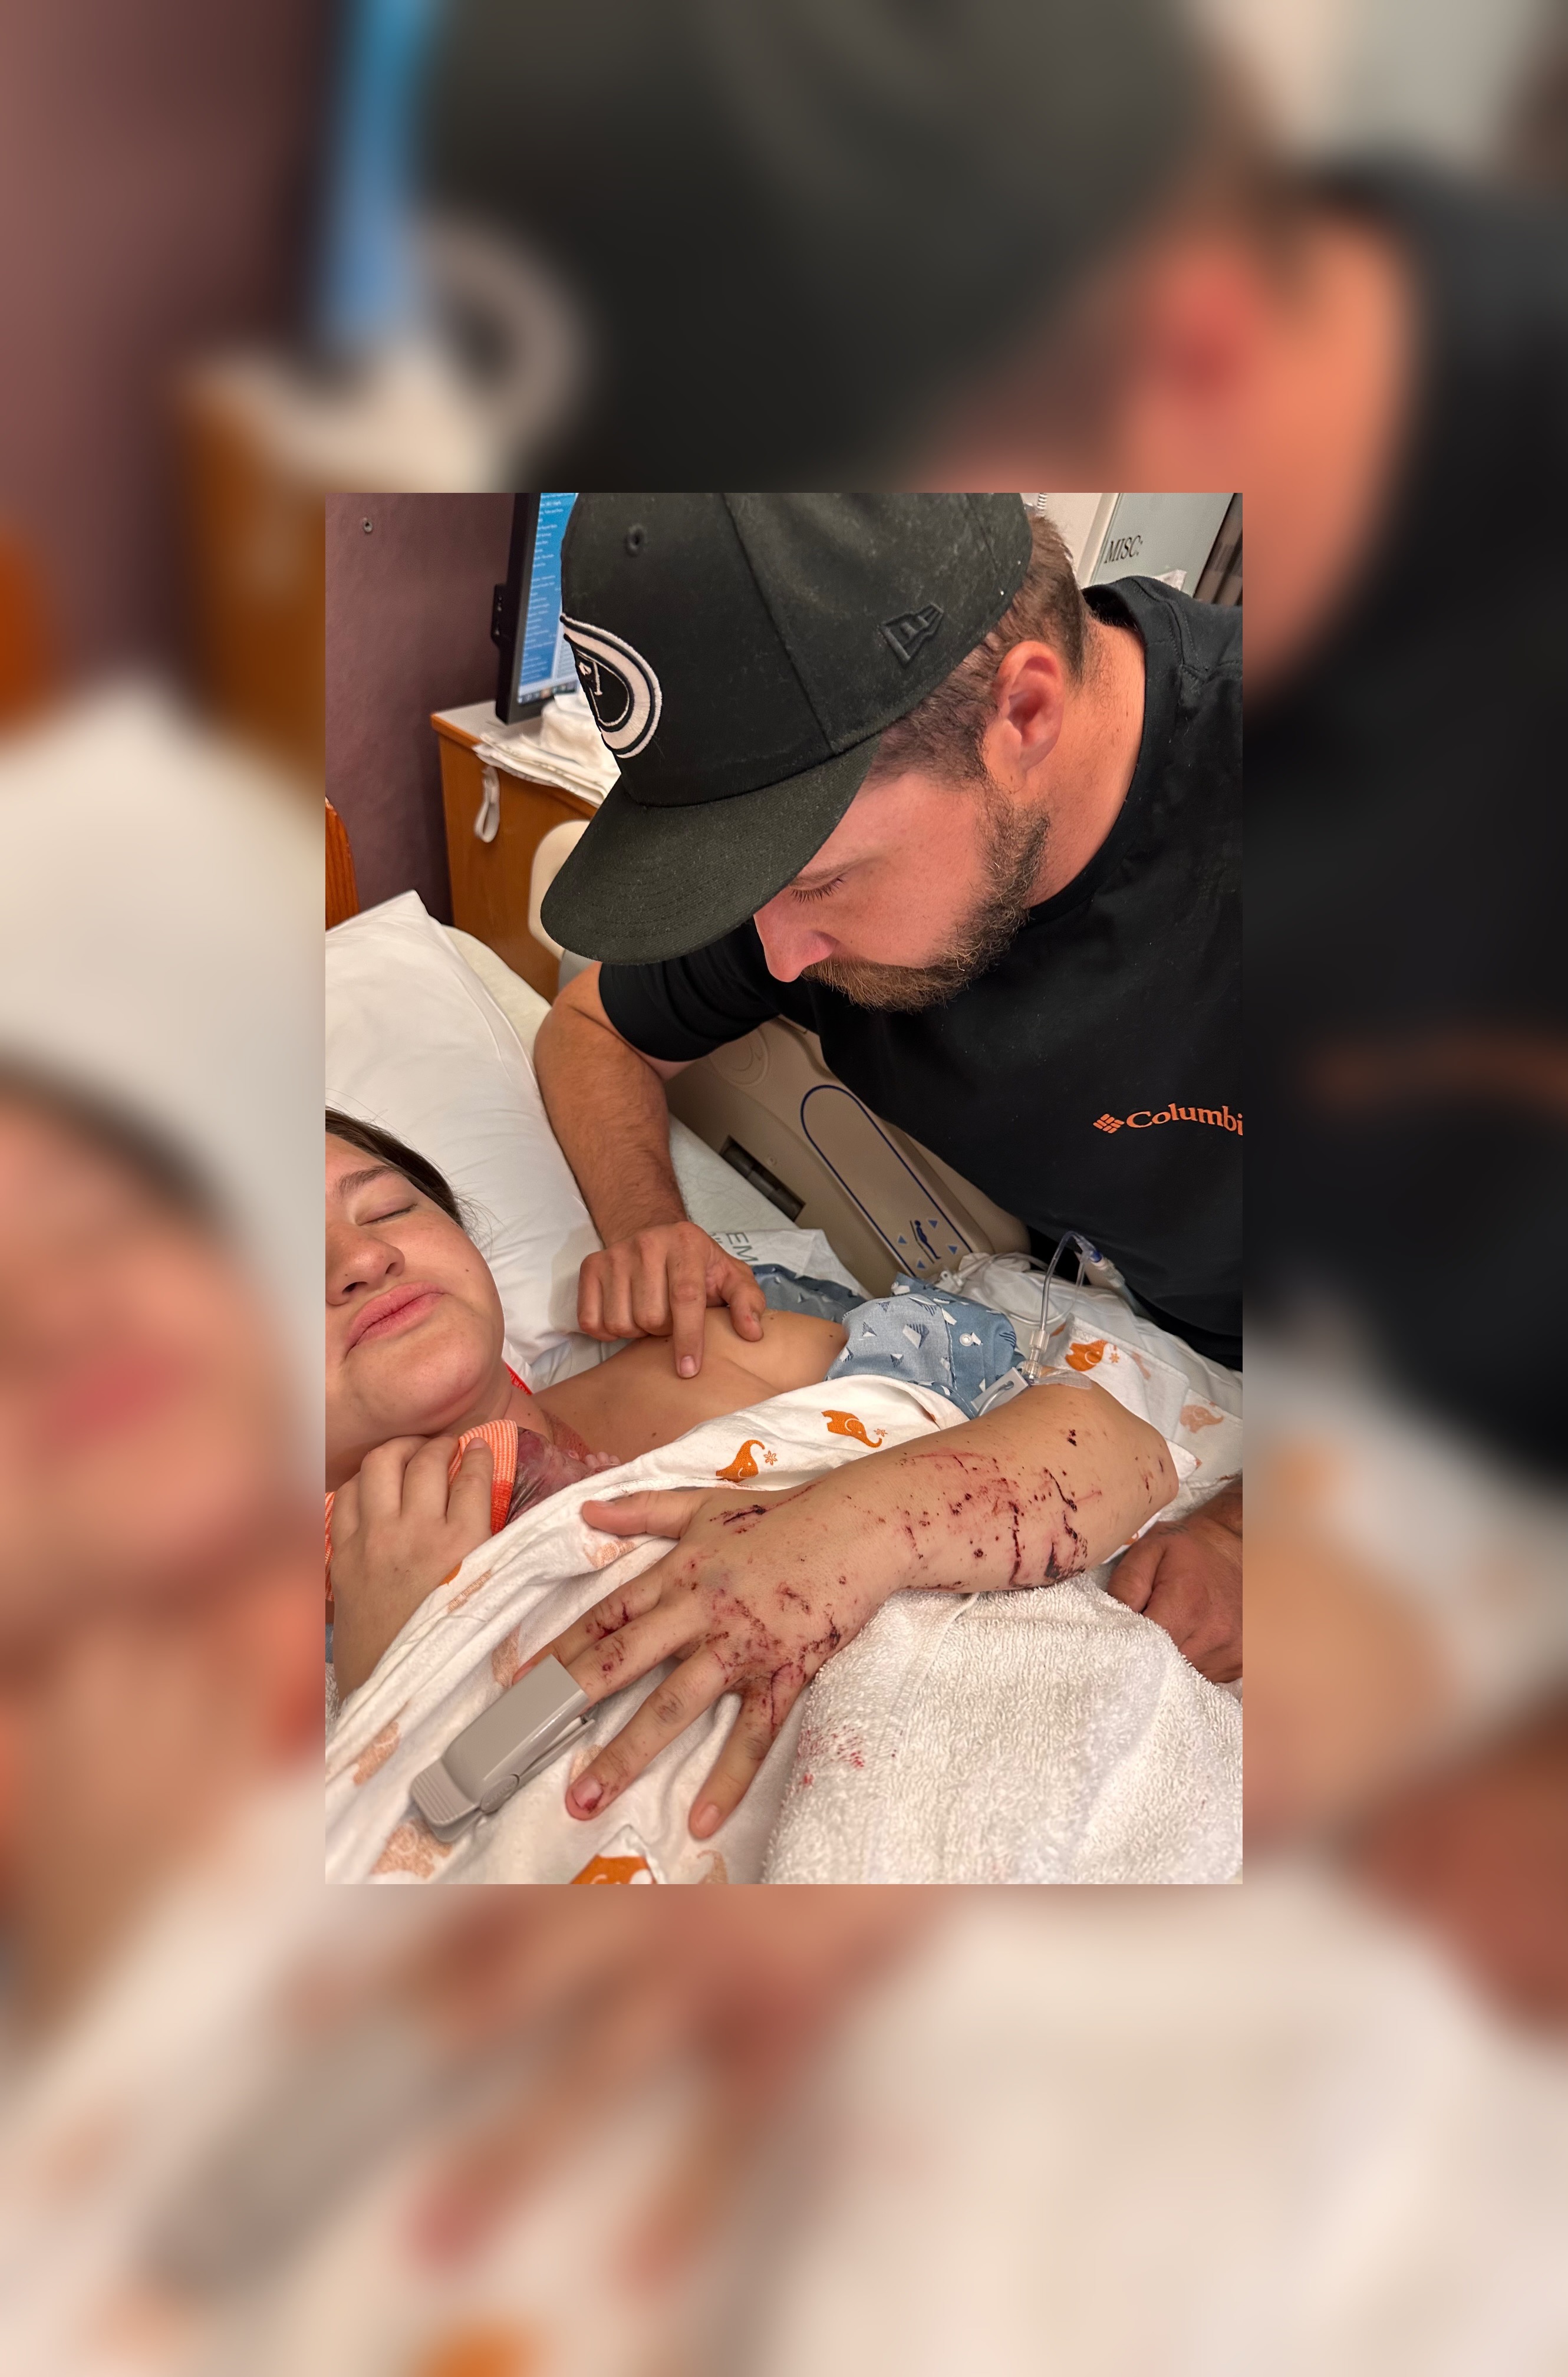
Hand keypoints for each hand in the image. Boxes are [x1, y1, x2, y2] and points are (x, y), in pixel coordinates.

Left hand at [330, 1434, 493, 1697]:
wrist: (395, 1689)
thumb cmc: (452, 1646)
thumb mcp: (489, 1595)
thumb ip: (496, 1551)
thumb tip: (498, 1510)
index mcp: (463, 1543)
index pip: (474, 1476)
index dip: (479, 1454)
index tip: (480, 1446)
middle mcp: (417, 1531)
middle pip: (428, 1461)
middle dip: (441, 1446)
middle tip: (447, 1448)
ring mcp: (374, 1539)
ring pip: (381, 1465)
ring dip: (400, 1452)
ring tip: (410, 1455)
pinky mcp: (343, 1554)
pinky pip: (347, 1497)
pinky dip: (362, 1484)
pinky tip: (374, 1488)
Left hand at [545, 1482, 890, 1838]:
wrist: (863, 1524)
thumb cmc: (784, 1515)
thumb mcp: (705, 1503)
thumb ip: (643, 1510)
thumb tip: (587, 1510)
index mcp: (678, 1572)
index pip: (606, 1616)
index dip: (559, 1649)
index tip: (519, 1685)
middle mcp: (700, 1611)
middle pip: (623, 1661)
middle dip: (571, 1703)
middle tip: (525, 1743)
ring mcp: (742, 1645)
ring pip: (674, 1705)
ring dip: (626, 1754)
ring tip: (586, 1797)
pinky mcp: (784, 1672)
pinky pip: (753, 1734)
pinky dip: (728, 1778)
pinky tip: (700, 1819)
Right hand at [576, 1221, 764, 1376]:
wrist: (656, 1236)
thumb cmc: (697, 1265)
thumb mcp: (731, 1277)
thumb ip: (747, 1302)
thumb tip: (752, 1332)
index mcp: (686, 1243)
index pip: (685, 1297)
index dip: (688, 1337)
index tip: (688, 1369)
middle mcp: (648, 1243)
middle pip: (651, 1317)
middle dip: (663, 1332)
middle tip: (671, 1321)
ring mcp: (615, 1254)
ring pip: (621, 1322)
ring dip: (637, 1331)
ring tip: (649, 1315)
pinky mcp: (591, 1266)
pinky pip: (592, 1321)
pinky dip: (608, 1330)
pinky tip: (625, 1315)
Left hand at [1107, 1485, 1240, 1681]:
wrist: (1238, 1546)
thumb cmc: (1187, 1548)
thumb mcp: (1149, 1551)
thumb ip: (1126, 1585)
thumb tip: (1108, 1622)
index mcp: (1187, 1604)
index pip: (1145, 1648)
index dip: (1126, 1647)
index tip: (1117, 1640)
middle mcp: (1214, 1634)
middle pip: (1165, 1668)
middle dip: (1147, 1657)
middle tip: (1140, 1639)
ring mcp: (1232, 1652)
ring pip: (1185, 1677)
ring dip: (1171, 1663)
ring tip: (1171, 1634)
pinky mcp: (1242, 1662)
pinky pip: (1205, 1677)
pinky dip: (1192, 1664)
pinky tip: (1191, 1641)